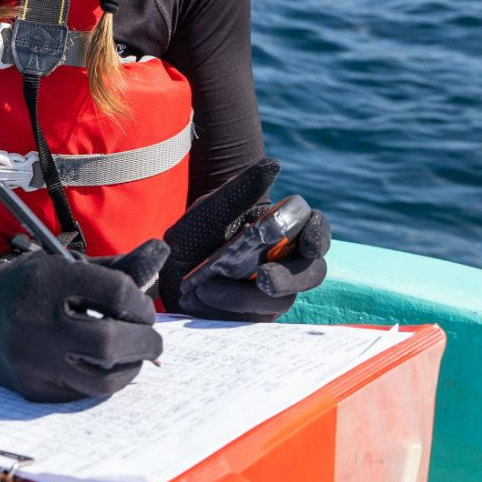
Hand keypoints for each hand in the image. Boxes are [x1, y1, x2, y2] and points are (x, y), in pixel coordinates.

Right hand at [0, 241, 168, 402]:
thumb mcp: (64, 267)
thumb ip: (115, 267)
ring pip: (102, 380)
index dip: (140, 304)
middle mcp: (37, 322)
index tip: (142, 309)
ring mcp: (33, 361)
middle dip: (145, 342)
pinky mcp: (33, 390)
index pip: (115, 293)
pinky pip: (83, 393)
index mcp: (48, 281)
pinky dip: (102, 380)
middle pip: (110, 342)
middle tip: (152, 340)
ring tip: (133, 356)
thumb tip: (161, 251)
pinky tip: (103, 366)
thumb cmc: (29, 288)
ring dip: (130, 368)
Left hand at [158, 159, 330, 321]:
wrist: (162, 272)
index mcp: (282, 231)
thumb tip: (274, 164)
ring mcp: (272, 293)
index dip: (319, 235)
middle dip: (291, 276)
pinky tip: (201, 295)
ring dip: (244, 294)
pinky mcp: (254, 316)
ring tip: (207, 287)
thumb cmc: (195, 236)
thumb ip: (240, 191)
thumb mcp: (210, 211)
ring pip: (282, 300)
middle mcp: (285, 262)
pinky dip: (227, 306)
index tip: (308, 239)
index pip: (316, 231)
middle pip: (312, 272)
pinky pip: (252, 317)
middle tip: (265, 276)